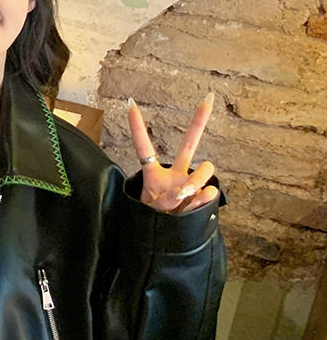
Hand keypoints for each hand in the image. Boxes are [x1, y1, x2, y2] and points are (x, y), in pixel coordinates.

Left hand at [127, 94, 217, 213]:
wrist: (165, 240)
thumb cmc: (151, 222)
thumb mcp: (148, 211)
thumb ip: (166, 200)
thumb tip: (187, 192)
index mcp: (153, 175)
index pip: (143, 149)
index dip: (137, 128)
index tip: (130, 105)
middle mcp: (175, 175)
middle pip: (189, 144)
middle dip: (200, 122)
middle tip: (209, 99)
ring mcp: (190, 184)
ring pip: (205, 169)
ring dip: (196, 182)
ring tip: (182, 198)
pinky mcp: (203, 196)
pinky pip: (209, 192)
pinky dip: (202, 201)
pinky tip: (193, 208)